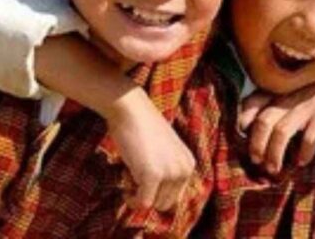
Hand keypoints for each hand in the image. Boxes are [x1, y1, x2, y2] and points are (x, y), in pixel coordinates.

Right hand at [106, 87, 194, 211]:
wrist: (132, 111)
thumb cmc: (142, 129)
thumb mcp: (163, 153)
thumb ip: (166, 172)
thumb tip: (157, 202)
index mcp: (189, 164)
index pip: (176, 196)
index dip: (157, 195)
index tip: (142, 185)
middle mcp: (184, 169)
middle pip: (166, 203)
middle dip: (148, 196)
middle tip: (134, 180)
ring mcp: (170, 173)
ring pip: (154, 205)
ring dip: (139, 197)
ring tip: (131, 177)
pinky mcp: (153, 175)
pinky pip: (143, 203)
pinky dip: (132, 201)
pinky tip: (125, 188)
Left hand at [238, 77, 314, 174]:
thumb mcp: (292, 81)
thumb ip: (272, 95)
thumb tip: (249, 119)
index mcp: (277, 88)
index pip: (250, 103)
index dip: (243, 122)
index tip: (243, 135)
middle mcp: (287, 97)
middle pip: (262, 123)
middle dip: (256, 146)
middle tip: (257, 161)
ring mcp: (304, 106)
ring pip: (280, 133)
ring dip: (274, 154)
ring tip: (274, 168)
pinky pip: (309, 138)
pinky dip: (304, 152)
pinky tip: (302, 161)